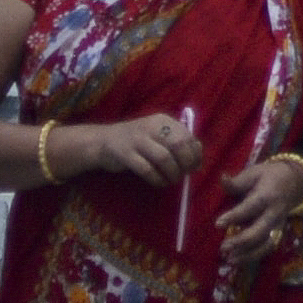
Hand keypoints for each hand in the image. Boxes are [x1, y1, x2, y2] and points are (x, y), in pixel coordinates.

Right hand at [79, 112, 199, 185]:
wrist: (103, 142)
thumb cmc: (137, 142)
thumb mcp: (158, 136)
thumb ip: (178, 143)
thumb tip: (198, 159)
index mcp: (163, 120)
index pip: (187, 136)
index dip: (195, 154)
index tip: (194, 167)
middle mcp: (151, 126)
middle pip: (178, 145)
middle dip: (185, 164)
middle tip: (183, 174)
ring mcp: (137, 139)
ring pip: (164, 158)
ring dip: (172, 173)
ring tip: (171, 180)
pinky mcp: (125, 154)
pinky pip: (147, 169)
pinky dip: (157, 179)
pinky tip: (159, 182)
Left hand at [213, 154, 302, 265]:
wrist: (294, 183)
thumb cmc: (268, 177)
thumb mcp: (254, 173)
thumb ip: (237, 182)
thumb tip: (222, 178)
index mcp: (268, 196)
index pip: (251, 207)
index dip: (235, 216)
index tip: (218, 224)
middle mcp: (275, 214)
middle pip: (260, 231)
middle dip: (242, 241)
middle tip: (223, 247)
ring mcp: (278, 226)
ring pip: (266, 245)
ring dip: (248, 254)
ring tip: (230, 259)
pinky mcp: (277, 234)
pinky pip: (267, 249)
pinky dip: (252, 257)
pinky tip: (237, 260)